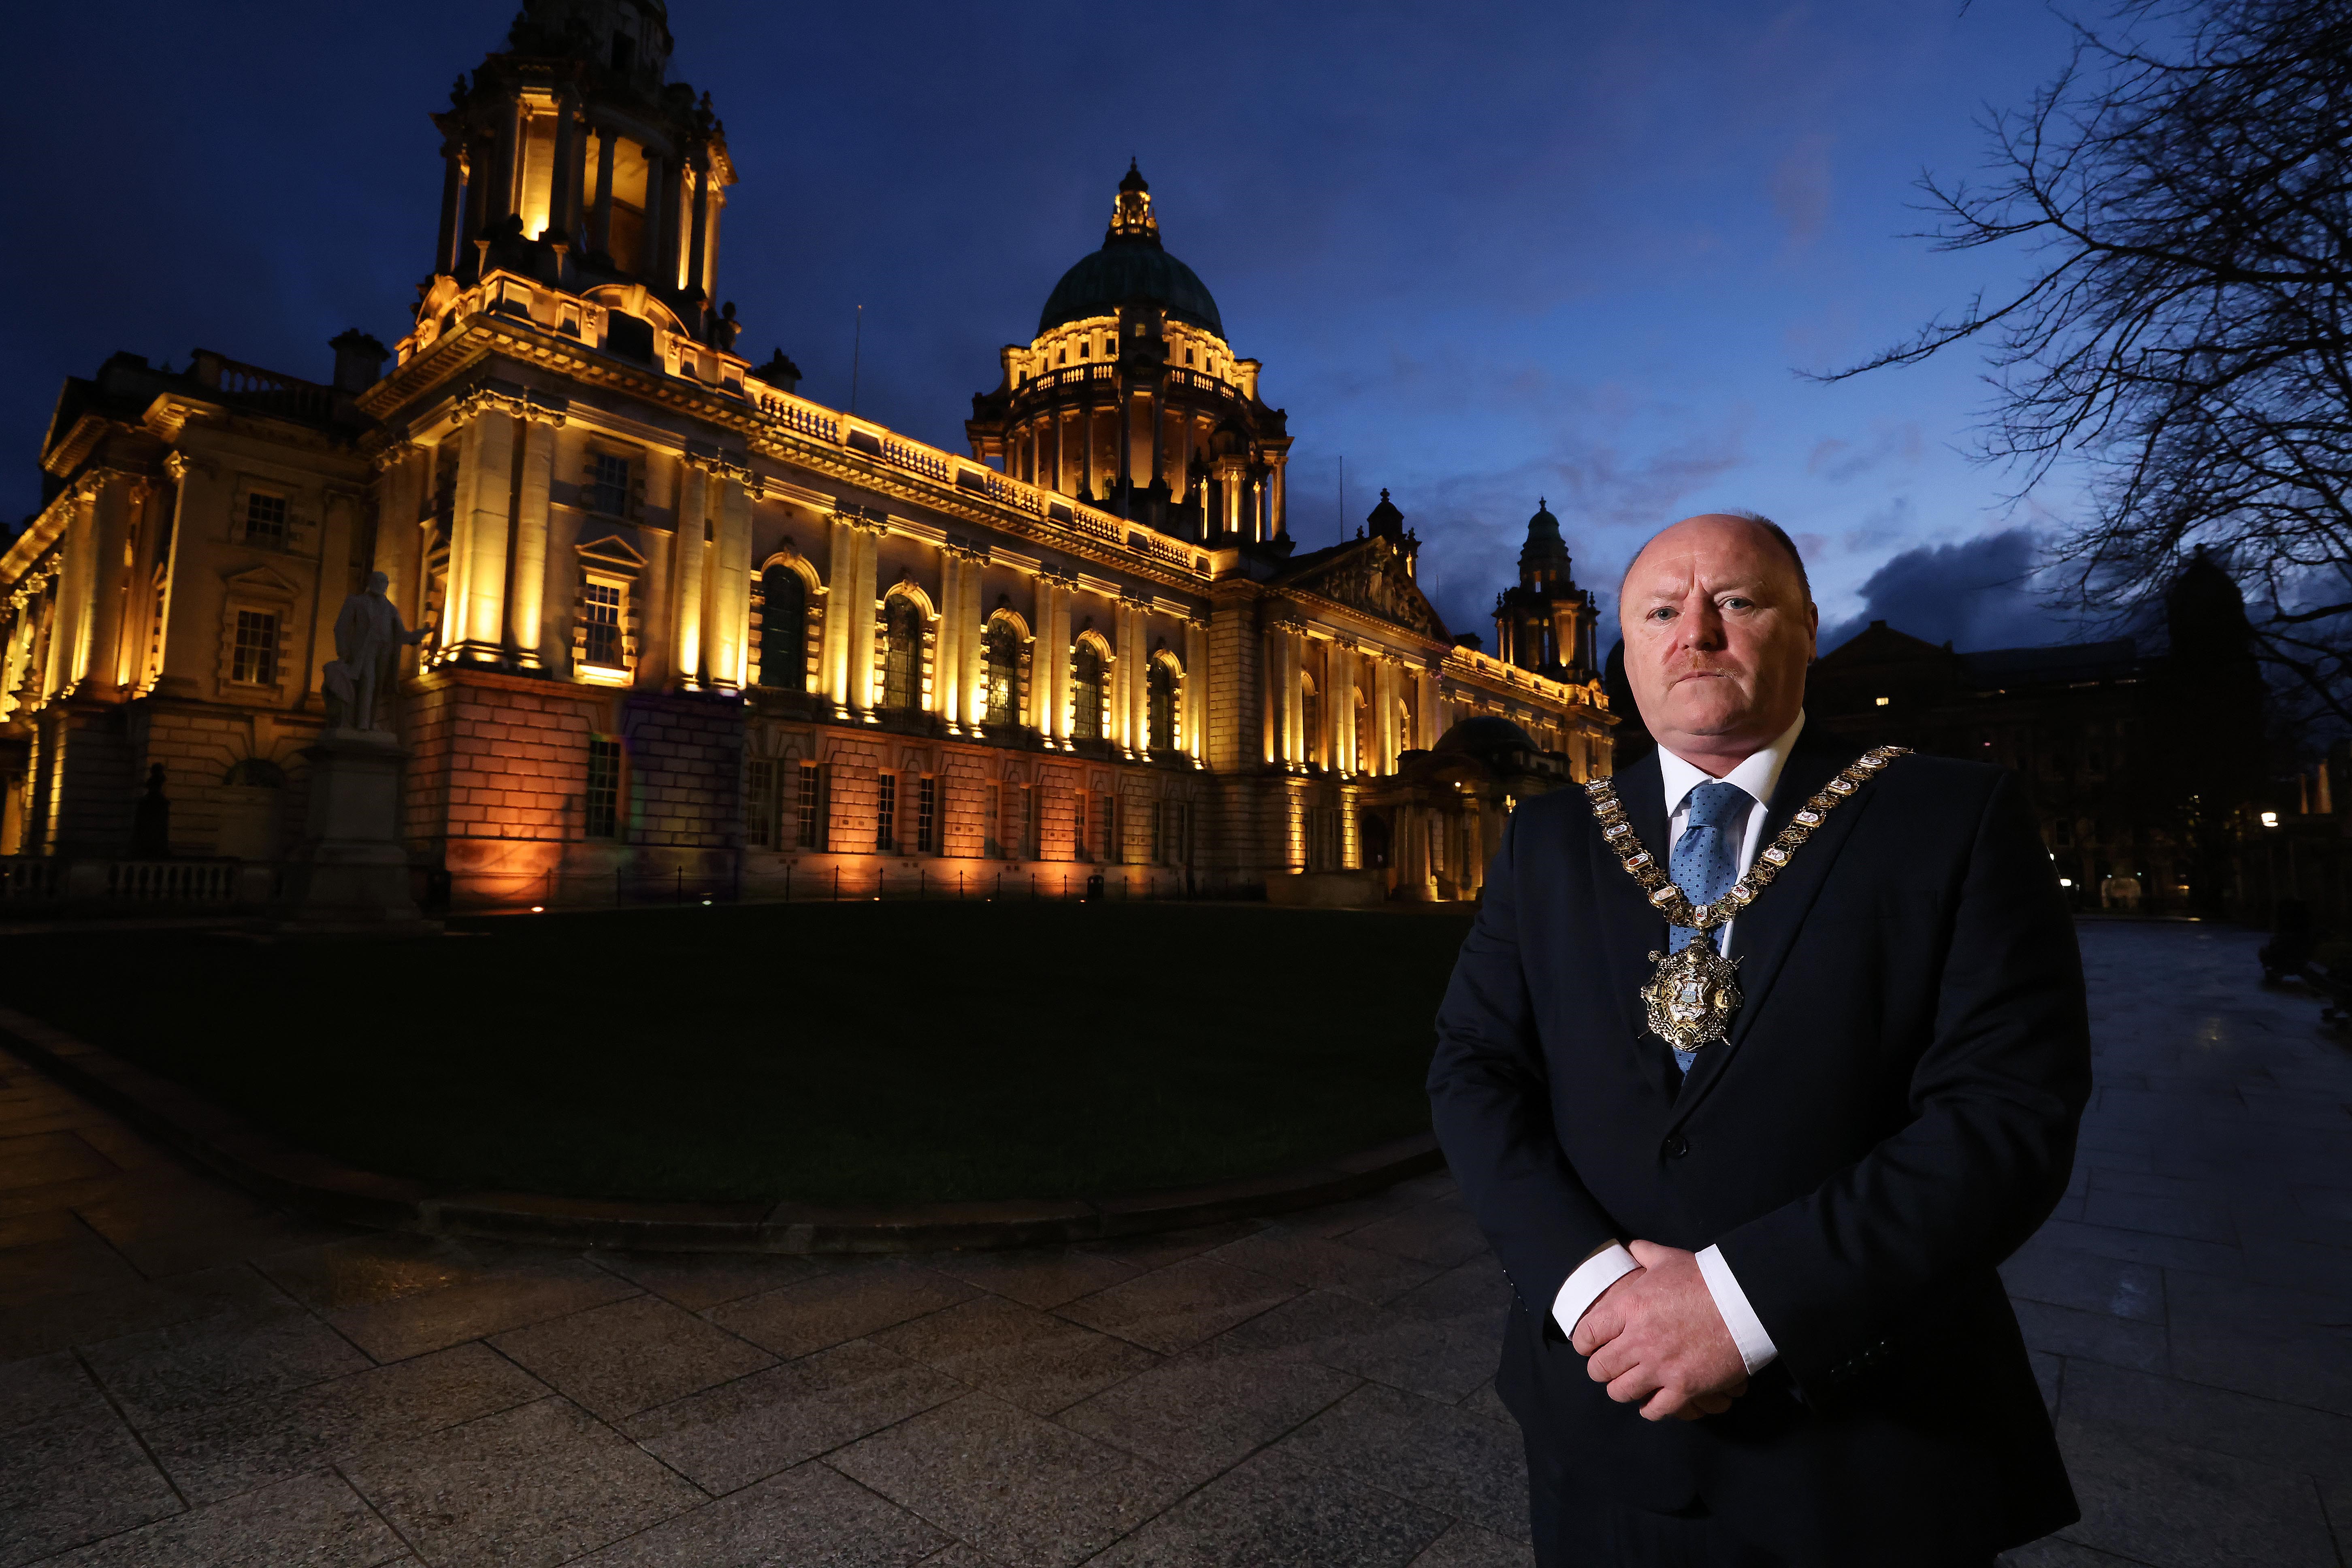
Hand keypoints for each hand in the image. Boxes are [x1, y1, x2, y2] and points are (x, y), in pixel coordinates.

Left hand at [1577, 1240, 1748, 1421]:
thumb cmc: (1706, 1277)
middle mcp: (1638, 1339)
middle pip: (1599, 1368)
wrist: (1745, 1300)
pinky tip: (1652, 1401)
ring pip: (1621, 1391)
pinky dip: (1650, 1408)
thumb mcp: (1669, 1259)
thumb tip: (1631, 1247)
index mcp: (1629, 1307)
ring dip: (1622, 1388)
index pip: (1587, 1334)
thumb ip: (1644, 1253)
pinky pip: (1654, 1409)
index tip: (1590, 1346)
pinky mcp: (1684, 1386)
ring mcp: (1660, 1365)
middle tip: (1609, 1367)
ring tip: (1629, 1383)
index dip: (1585, 1343)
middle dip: (1600, 1369)